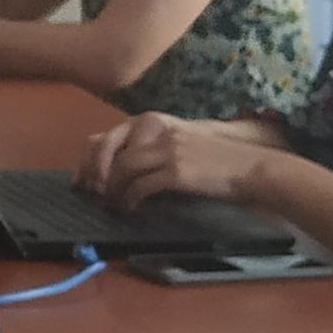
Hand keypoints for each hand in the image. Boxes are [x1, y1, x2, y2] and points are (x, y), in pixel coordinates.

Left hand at [77, 114, 272, 209]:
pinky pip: (140, 186)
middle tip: (89, 193)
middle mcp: (159, 131)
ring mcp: (167, 149)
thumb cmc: (219, 162)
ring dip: (111, 191)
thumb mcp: (183, 146)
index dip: (90, 157)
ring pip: (122, 169)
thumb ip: (154, 150)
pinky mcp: (176, 171)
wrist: (251, 168)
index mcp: (158, 123)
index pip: (111, 134)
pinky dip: (129, 200)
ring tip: (110, 206)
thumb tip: (122, 169)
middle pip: (110, 149)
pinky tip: (129, 209)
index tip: (80, 178)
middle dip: (94, 173)